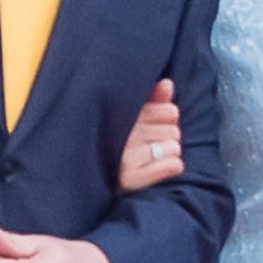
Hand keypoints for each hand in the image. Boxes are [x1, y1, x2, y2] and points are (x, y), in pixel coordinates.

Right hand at [118, 78, 181, 192]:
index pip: (170, 111)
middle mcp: (123, 133)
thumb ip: (151, 99)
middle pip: (174, 131)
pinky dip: (170, 167)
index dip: (166, 120)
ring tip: (150, 157)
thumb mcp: (129, 116)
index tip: (152, 127)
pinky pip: (173, 166)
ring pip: (174, 148)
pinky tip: (156, 168)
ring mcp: (126, 157)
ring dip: (168, 153)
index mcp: (122, 113)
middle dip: (166, 137)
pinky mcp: (131, 178)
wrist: (89, 177)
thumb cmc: (115, 143)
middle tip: (149, 145)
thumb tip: (168, 84)